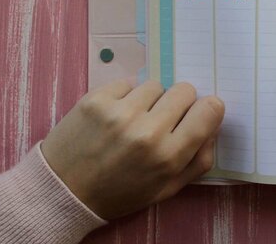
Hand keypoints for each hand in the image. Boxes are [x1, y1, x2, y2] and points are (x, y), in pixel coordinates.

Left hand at [41, 80, 223, 218]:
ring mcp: (120, 112)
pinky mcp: (97, 99)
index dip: (207, 109)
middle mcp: (148, 132)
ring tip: (134, 119)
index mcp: (168, 157)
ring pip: (156, 85)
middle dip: (178, 103)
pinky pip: (128, 82)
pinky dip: (125, 96)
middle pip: (185, 90)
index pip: (209, 110)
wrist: (63, 191)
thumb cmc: (119, 193)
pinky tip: (115, 115)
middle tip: (162, 119)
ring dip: (150, 99)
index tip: (197, 114)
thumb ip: (197, 160)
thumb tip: (213, 125)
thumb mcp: (165, 189)